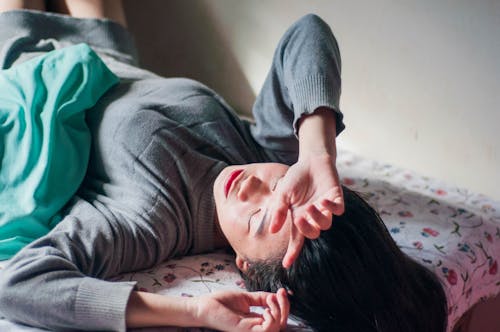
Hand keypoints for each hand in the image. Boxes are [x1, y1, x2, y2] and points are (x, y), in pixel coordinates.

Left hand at [195, 289, 288, 331]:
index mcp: (257, 320)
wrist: (204, 305)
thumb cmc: (221, 302)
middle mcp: (256, 327)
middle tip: (279, 294)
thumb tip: (276, 295)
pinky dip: (272, 320)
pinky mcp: (245, 331)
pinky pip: (267, 331)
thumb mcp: (246, 297)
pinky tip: (265, 310)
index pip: (278, 317)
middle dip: (285, 307)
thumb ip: (261, 298)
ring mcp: (251, 331)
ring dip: (279, 312)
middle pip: (281, 324)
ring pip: (277, 328)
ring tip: (269, 301)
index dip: (284, 304)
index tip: (282, 290)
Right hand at [269, 152, 343, 267]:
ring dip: (318, 218)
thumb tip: (272, 230)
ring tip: (311, 206)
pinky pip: (337, 210)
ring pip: (325, 224)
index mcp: (298, 217)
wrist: (310, 161)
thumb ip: (278, 211)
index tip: (286, 265)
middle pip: (313, 233)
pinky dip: (331, 207)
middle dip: (307, 229)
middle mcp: (313, 216)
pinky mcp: (336, 199)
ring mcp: (325, 208)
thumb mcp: (282, 195)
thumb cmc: (295, 178)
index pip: (296, 239)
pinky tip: (324, 200)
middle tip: (299, 218)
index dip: (292, 252)